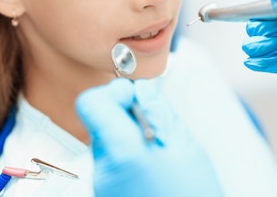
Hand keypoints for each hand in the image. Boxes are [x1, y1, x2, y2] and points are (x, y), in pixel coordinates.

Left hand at [75, 78, 223, 196]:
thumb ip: (159, 114)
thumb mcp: (186, 149)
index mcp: (121, 153)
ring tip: (160, 154)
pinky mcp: (105, 195)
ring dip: (130, 138)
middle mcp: (102, 170)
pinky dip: (129, 157)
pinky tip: (153, 169)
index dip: (113, 93)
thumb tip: (142, 90)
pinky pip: (111, 163)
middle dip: (127, 116)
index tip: (136, 98)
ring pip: (107, 142)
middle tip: (157, 127)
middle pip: (100, 122)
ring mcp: (101, 185)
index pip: (90, 103)